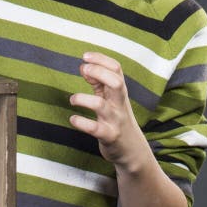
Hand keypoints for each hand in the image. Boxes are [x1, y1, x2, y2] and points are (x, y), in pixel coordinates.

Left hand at [69, 51, 147, 168]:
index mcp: (120, 91)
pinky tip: (73, 119)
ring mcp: (115, 120)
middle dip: (99, 72)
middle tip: (84, 70)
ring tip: (73, 99)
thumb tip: (83, 66)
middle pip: (116, 82)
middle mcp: (119, 103)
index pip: (116, 68)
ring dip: (83, 99)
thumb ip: (98, 82)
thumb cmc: (117, 118)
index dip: (101, 59)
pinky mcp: (109, 136)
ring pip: (100, 105)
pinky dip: (81, 122)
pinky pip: (94, 128)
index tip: (85, 56)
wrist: (132, 150)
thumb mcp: (111, 98)